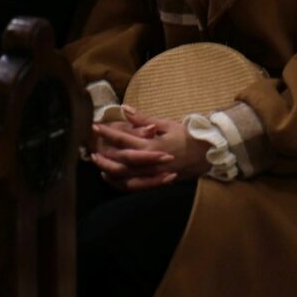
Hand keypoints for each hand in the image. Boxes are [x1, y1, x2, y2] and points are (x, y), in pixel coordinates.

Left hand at [87, 113, 211, 191]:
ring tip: (98, 164)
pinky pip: (134, 187)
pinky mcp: (156, 183)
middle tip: (91, 150)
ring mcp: (153, 175)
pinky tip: (112, 177)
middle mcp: (150, 163)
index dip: (108, 133)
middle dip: (104, 155)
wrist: (206, 155)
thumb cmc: (187, 136)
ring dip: (109, 171)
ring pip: (125, 177)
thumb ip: (144, 119)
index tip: (95, 126)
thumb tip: (125, 109)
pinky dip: (120, 183)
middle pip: (120, 162)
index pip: (124, 140)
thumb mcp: (166, 124)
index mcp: (152, 146)